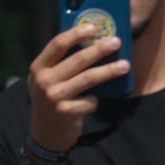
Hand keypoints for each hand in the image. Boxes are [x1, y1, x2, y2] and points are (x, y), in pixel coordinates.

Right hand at [27, 23, 130, 152]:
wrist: (44, 136)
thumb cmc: (49, 103)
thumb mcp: (46, 81)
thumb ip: (59, 65)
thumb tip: (88, 43)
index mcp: (38, 68)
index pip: (58, 44)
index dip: (77, 34)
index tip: (94, 27)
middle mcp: (44, 81)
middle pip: (78, 59)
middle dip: (100, 49)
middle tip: (116, 42)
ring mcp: (55, 97)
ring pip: (88, 78)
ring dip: (109, 71)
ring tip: (125, 66)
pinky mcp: (66, 112)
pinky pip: (90, 101)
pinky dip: (95, 101)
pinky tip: (92, 103)